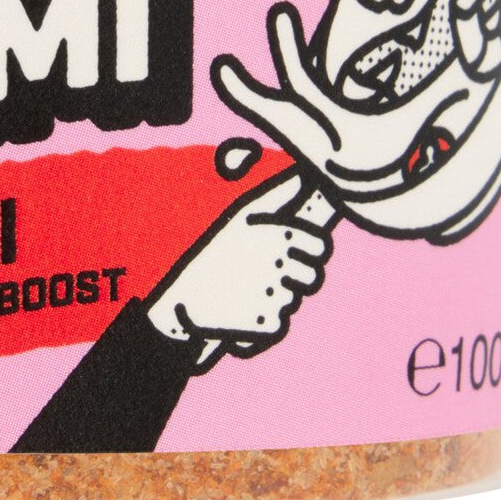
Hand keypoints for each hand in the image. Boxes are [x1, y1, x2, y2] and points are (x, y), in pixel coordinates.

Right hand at [146, 170, 329, 358]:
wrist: (180, 294)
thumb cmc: (211, 249)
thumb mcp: (241, 213)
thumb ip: (276, 193)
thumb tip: (301, 174)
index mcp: (279, 233)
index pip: (320, 246)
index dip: (310, 251)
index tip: (294, 252)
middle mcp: (282, 263)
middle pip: (312, 277)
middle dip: (295, 277)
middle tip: (267, 274)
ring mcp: (276, 295)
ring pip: (292, 300)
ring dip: (275, 296)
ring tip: (246, 289)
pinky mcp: (267, 325)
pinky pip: (279, 323)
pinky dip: (264, 320)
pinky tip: (242, 309)